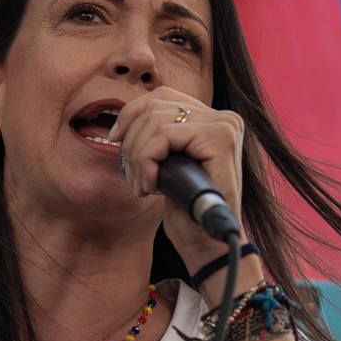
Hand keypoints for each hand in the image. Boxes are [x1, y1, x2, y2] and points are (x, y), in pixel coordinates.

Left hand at [108, 87, 247, 269]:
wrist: (209, 244)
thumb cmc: (188, 211)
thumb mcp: (170, 164)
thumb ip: (161, 137)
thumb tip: (126, 116)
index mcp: (215, 119)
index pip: (163, 96)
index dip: (131, 113)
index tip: (115, 139)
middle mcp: (225, 117)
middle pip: (156, 104)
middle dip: (132, 141)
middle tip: (132, 177)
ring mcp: (225, 125)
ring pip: (155, 119)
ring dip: (137, 156)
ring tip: (142, 185)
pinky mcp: (219, 138)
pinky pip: (163, 135)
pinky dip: (147, 160)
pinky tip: (151, 186)